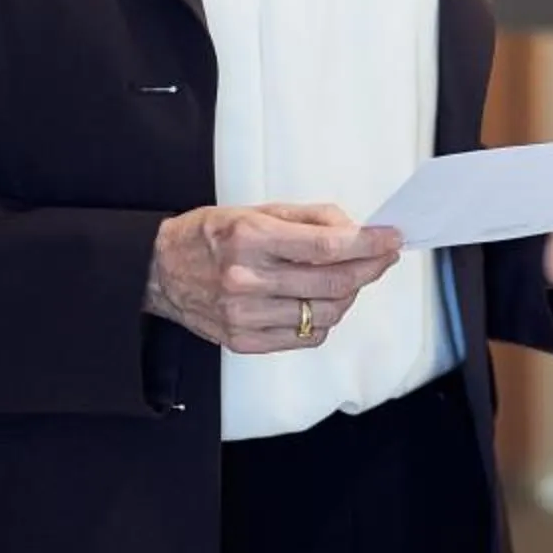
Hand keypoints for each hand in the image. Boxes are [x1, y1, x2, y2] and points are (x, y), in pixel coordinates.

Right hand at [146, 203, 401, 352]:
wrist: (160, 271)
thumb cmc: (211, 236)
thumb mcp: (259, 211)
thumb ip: (312, 219)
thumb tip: (356, 231)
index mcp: (251, 238)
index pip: (327, 246)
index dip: (369, 244)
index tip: (391, 238)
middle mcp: (247, 279)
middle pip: (333, 284)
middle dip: (370, 268)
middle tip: (384, 256)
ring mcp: (245, 316)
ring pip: (325, 314)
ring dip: (349, 294)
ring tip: (348, 277)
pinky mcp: (244, 341)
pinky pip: (306, 337)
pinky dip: (324, 319)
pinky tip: (319, 301)